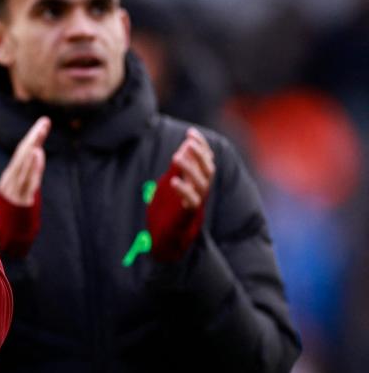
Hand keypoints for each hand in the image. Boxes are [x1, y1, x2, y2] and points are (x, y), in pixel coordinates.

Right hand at [0, 117, 49, 206]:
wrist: (8, 237)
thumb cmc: (17, 213)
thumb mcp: (20, 190)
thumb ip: (28, 172)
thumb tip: (37, 151)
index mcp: (8, 178)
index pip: (21, 152)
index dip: (32, 137)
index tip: (43, 123)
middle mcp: (9, 181)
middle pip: (22, 154)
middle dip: (34, 137)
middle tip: (45, 122)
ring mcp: (15, 190)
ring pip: (23, 165)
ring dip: (32, 148)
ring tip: (39, 133)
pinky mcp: (21, 200)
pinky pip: (28, 180)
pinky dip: (33, 166)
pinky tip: (37, 154)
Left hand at [148, 127, 215, 261]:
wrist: (166, 240)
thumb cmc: (169, 211)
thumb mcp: (171, 186)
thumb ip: (177, 171)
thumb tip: (181, 151)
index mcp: (198, 183)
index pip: (205, 161)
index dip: (201, 146)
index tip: (191, 132)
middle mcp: (201, 193)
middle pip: (207, 171)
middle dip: (199, 154)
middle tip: (187, 142)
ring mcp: (196, 204)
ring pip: (201, 184)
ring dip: (190, 168)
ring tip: (177, 155)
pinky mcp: (187, 217)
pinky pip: (190, 203)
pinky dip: (183, 191)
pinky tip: (174, 181)